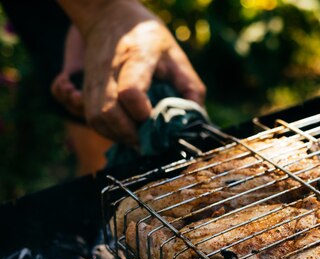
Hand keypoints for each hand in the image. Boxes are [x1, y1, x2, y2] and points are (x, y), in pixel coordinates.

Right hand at [57, 0, 205, 144]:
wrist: (109, 17)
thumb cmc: (148, 39)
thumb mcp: (176, 56)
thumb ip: (190, 87)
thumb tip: (196, 117)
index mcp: (137, 57)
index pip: (130, 91)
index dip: (141, 112)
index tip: (153, 120)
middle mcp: (110, 70)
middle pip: (108, 111)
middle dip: (129, 134)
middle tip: (148, 142)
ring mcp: (93, 79)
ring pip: (95, 118)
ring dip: (117, 135)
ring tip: (137, 138)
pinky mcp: (85, 88)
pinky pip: (88, 117)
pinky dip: (106, 130)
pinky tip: (122, 131)